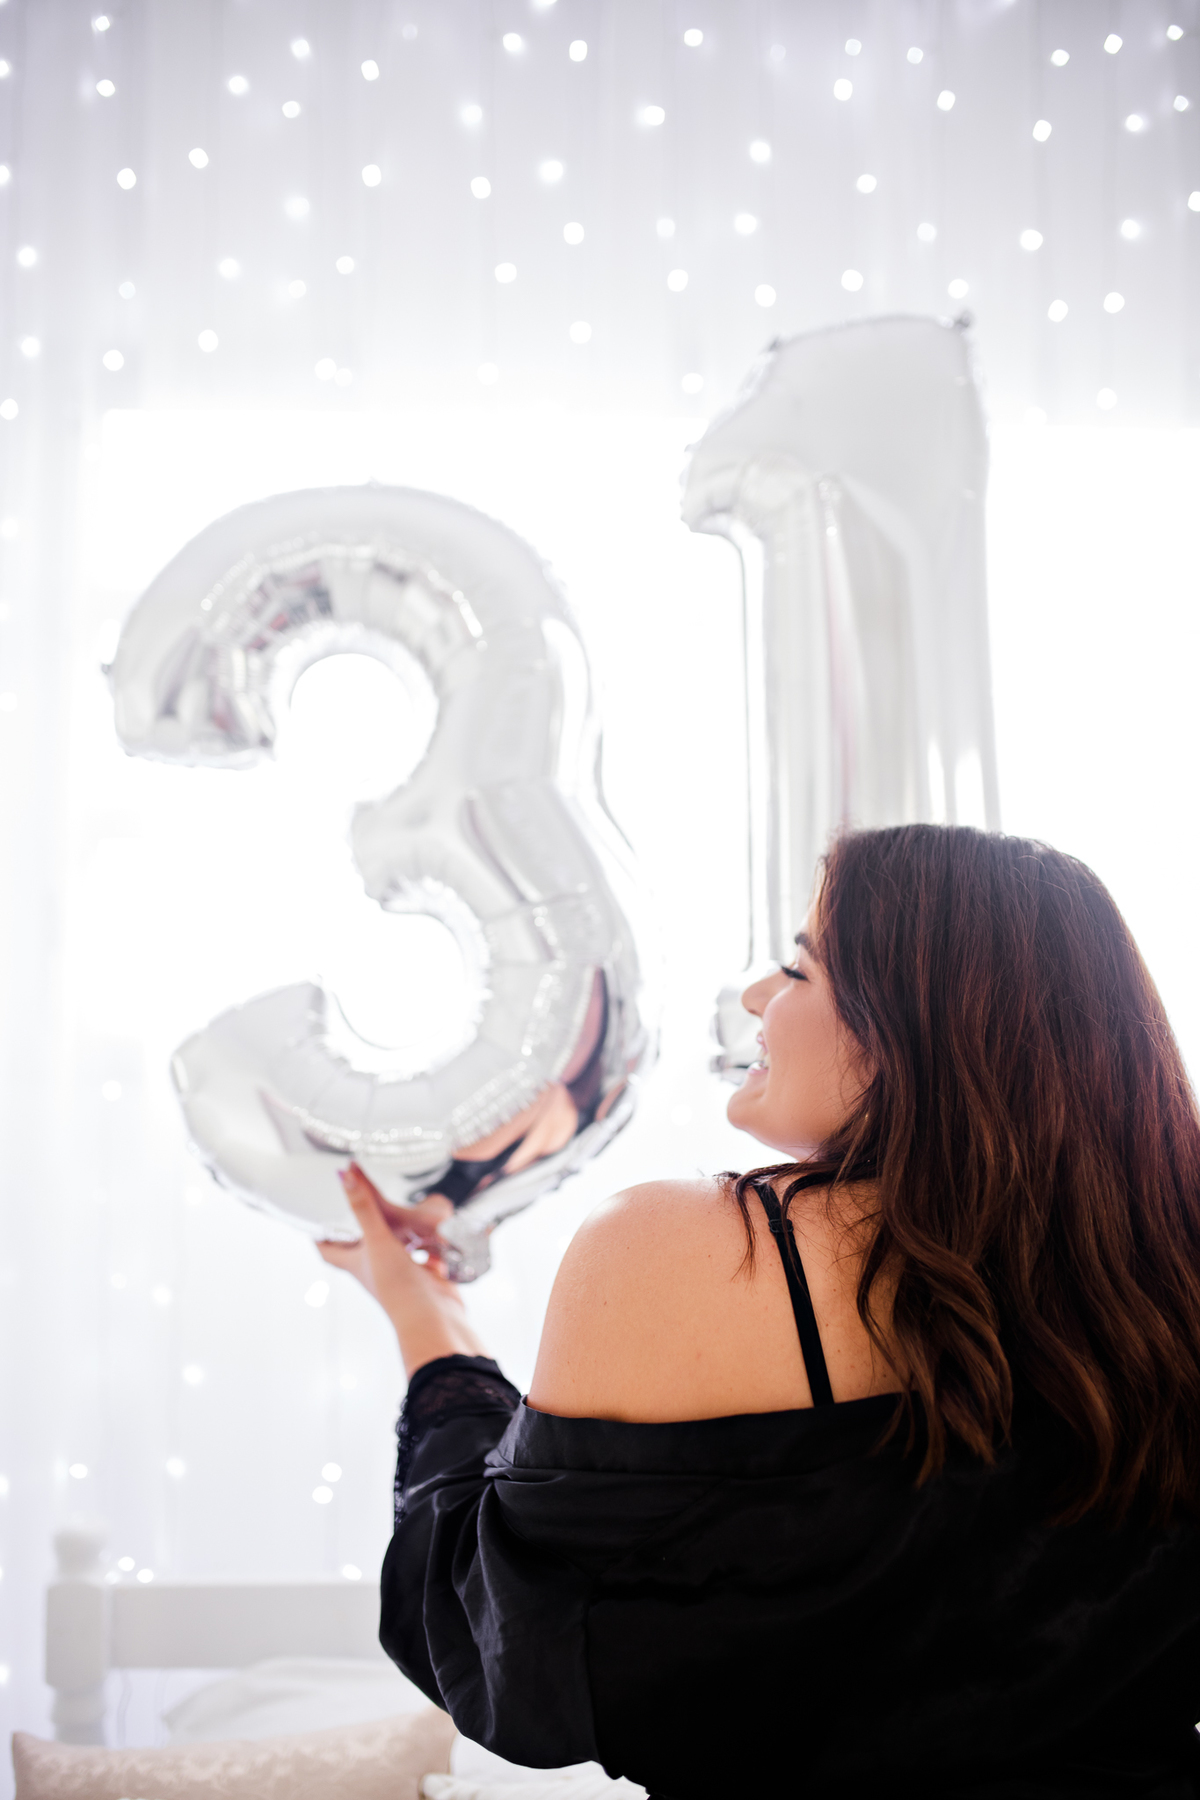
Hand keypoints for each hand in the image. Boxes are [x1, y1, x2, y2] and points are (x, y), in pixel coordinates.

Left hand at [318, 1164, 488, 1375]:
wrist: (433, 1319)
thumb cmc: (397, 1288)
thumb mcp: (377, 1240)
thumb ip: (364, 1207)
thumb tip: (344, 1175)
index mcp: (356, 1262)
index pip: (328, 1249)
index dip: (320, 1235)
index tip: (316, 1219)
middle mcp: (375, 1268)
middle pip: (364, 1243)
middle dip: (366, 1223)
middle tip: (366, 1199)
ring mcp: (401, 1272)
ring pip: (398, 1246)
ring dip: (402, 1229)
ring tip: (405, 1207)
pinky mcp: (425, 1275)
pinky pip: (427, 1254)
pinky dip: (431, 1243)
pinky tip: (438, 1230)